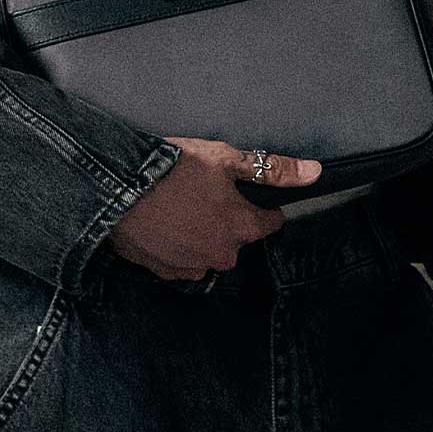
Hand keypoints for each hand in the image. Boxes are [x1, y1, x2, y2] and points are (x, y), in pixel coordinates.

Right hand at [104, 136, 321, 281]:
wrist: (117, 187)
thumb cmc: (172, 169)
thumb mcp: (225, 158)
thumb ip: (273, 170)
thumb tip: (315, 173)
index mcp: (241, 228)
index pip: (269, 223)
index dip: (259, 205)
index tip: (241, 192)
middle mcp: (222, 255)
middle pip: (237, 238)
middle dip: (226, 218)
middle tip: (202, 193)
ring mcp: (192, 267)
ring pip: (209, 250)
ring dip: (201, 233)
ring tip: (180, 206)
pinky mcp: (165, 272)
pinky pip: (183, 260)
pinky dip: (178, 245)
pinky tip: (164, 223)